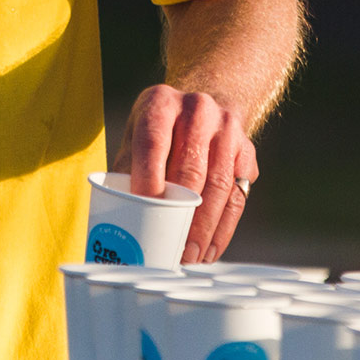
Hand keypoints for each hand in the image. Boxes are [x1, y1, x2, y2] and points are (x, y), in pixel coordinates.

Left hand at [115, 83, 258, 262]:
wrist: (200, 107)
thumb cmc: (157, 131)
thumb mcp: (136, 136)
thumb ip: (126, 170)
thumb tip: (113, 219)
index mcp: (161, 103)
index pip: (154, 142)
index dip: (149, 178)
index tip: (145, 211)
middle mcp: (198, 109)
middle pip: (192, 168)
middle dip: (183, 214)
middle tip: (173, 248)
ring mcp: (227, 129)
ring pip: (219, 186)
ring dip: (206, 228)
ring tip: (192, 257)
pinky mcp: (247, 151)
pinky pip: (237, 195)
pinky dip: (224, 228)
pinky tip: (210, 248)